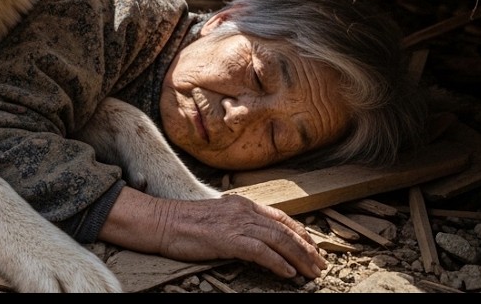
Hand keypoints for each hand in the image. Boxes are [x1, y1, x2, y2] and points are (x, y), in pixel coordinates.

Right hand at [101, 188, 326, 280]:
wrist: (160, 222)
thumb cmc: (183, 223)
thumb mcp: (217, 219)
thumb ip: (237, 225)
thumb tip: (254, 241)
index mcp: (242, 205)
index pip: (281, 217)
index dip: (300, 233)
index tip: (312, 248)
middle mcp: (243, 211)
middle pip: (285, 230)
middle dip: (307, 249)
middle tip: (320, 265)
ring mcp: (236, 224)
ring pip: (279, 240)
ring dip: (299, 258)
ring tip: (311, 273)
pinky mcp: (228, 239)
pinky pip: (261, 252)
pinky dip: (278, 263)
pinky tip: (289, 274)